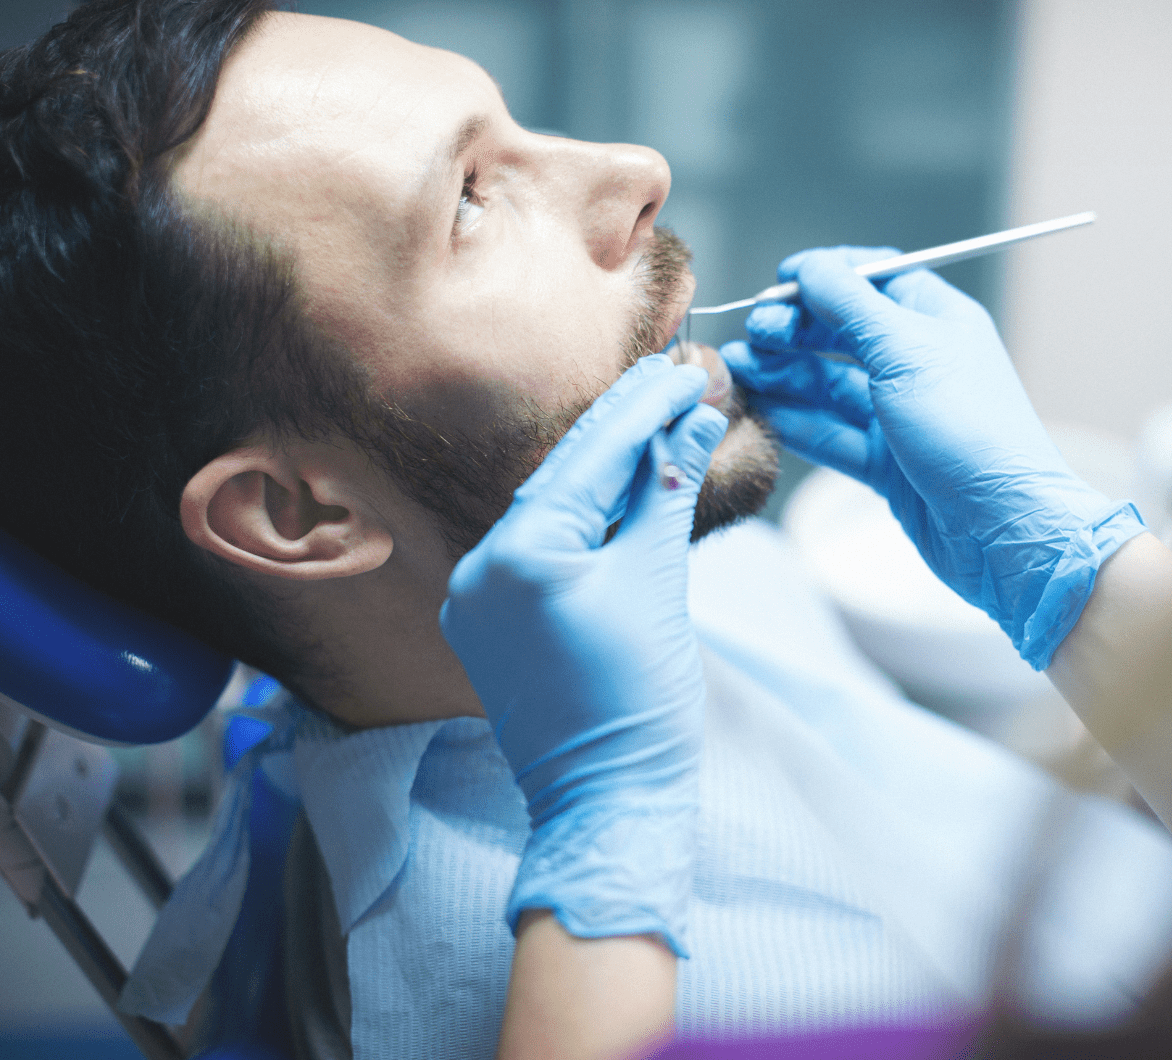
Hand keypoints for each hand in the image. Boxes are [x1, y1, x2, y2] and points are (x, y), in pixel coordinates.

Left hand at [439, 354, 726, 954]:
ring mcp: (476, 599)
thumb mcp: (659, 582)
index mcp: (515, 556)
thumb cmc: (638, 703)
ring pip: (552, 512)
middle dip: (626, 429)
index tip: (689, 371)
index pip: (590, 458)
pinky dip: (585, 518)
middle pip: (564, 476)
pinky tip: (622, 485)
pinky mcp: (489, 625)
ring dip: (606, 470)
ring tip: (660, 421)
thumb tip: (695, 419)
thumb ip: (668, 492)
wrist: (607, 800)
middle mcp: (479, 570)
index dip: (646, 409)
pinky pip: (540, 551)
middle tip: (678, 378)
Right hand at [720, 247, 1143, 669]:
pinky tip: (760, 413)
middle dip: (793, 329)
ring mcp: (900, 415)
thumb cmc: (970, 429)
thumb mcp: (904, 350)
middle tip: (755, 334)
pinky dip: (794, 422)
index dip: (825, 276)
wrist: (1002, 528)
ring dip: (783, 375)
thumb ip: (850, 305)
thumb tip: (810, 267)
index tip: (781, 281)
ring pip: (828, 385)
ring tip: (738, 371)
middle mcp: (918, 363)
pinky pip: (830, 433)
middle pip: (842, 332)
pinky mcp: (885, 462)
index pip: (873, 279)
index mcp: (937, 321)